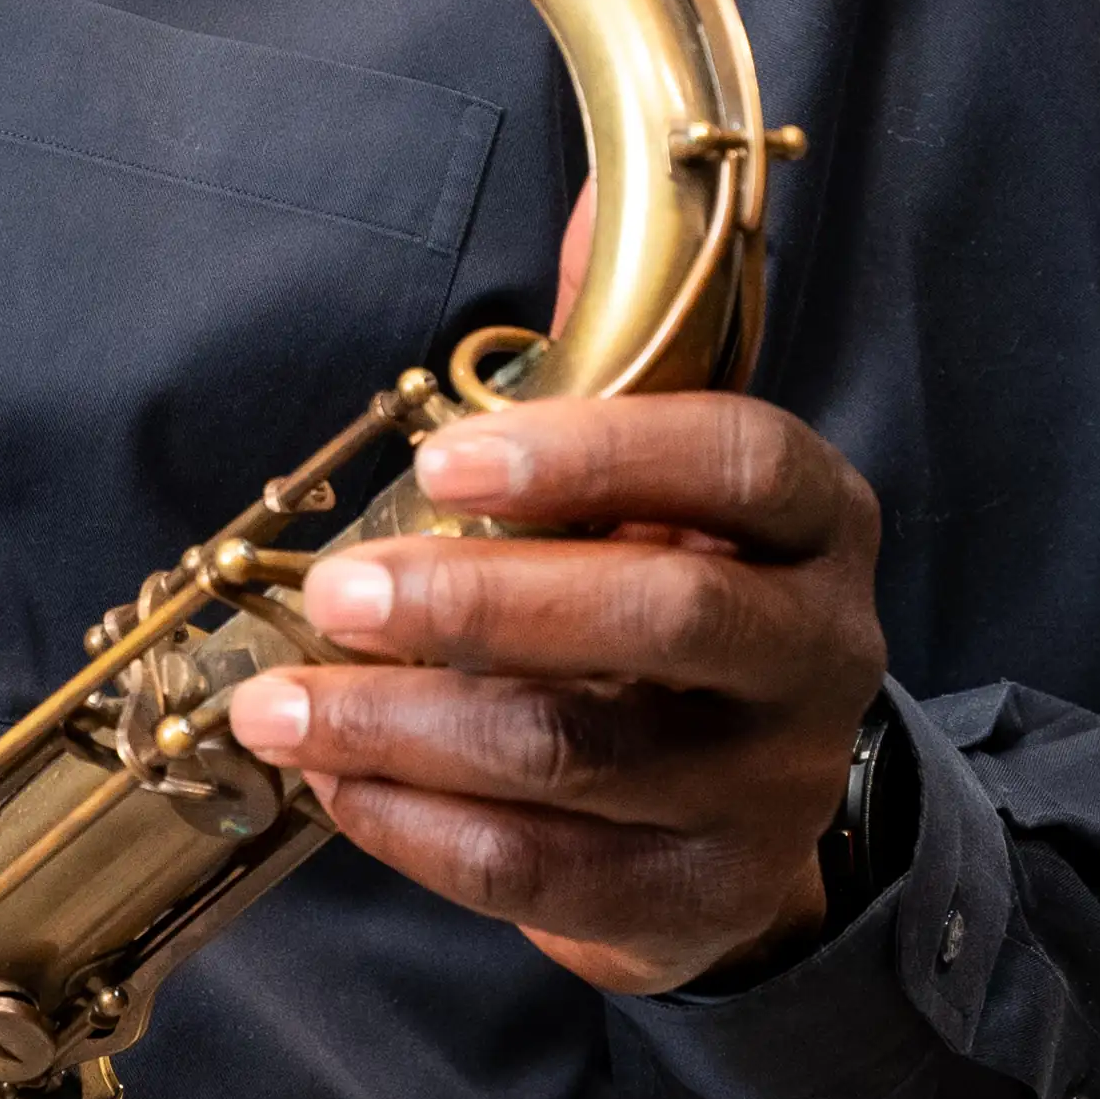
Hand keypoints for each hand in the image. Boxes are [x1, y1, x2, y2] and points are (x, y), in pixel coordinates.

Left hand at [226, 394, 886, 1000]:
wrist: (740, 813)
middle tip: (337, 594)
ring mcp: (770, 787)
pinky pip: (544, 870)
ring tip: (279, 705)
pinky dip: (418, 830)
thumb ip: (620, 354)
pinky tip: (334, 785)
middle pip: (664, 616)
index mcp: (815, 524)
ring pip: (581, 756)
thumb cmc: (673, 604)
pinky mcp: (704, 897)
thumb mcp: (667, 484)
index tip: (444, 463)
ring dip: (406, 728)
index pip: (737, 463)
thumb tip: (586, 202)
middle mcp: (820, 651)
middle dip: (477, 603)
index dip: (594, 455)